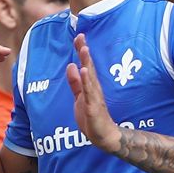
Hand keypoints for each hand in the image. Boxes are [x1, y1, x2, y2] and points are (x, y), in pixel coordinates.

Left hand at [63, 34, 122, 151]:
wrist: (103, 136)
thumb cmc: (92, 118)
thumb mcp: (79, 97)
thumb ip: (75, 82)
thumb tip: (71, 66)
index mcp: (90, 85)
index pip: (85, 65)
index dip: (82, 51)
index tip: (79, 36)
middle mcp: (94, 88)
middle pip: (89, 67)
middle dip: (84, 52)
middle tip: (81, 36)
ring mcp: (95, 97)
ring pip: (90, 77)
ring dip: (87, 63)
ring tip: (84, 49)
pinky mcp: (94, 107)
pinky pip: (89, 93)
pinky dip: (86, 82)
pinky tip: (84, 71)